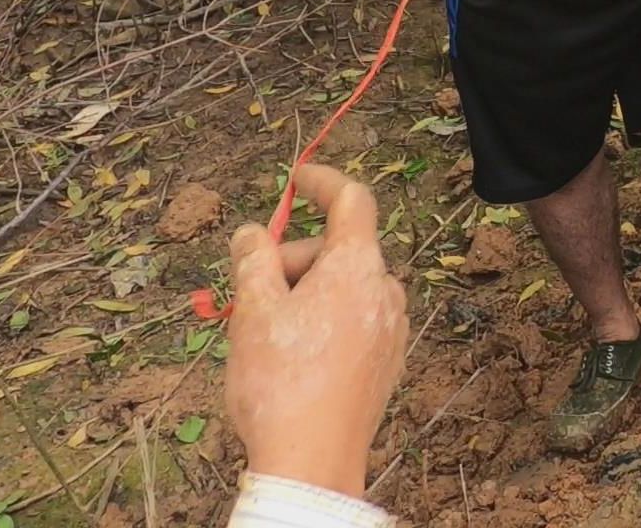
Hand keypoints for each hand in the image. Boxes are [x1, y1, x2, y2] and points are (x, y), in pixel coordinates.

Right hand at [223, 165, 409, 499]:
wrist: (312, 463)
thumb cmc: (281, 383)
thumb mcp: (253, 310)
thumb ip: (254, 260)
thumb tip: (253, 233)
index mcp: (359, 267)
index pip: (352, 200)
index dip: (322, 182)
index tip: (295, 178)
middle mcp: (385, 291)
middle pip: (338, 250)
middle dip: (291, 260)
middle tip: (249, 294)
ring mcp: (391, 329)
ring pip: (341, 289)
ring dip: (302, 295)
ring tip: (264, 336)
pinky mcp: (386, 362)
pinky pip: (352, 321)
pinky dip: (320, 321)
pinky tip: (290, 358)